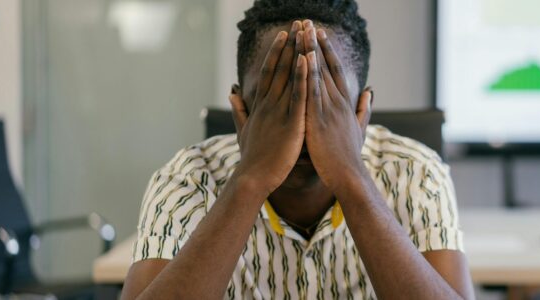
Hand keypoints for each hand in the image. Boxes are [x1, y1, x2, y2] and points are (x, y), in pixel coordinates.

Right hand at [229, 21, 307, 195]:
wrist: (253, 178)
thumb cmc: (252, 157)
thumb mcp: (244, 129)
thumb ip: (240, 109)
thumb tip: (232, 91)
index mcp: (262, 105)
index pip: (270, 71)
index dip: (277, 51)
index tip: (285, 34)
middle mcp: (270, 103)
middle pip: (280, 67)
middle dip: (289, 44)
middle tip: (298, 22)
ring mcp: (279, 111)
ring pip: (289, 75)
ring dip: (297, 52)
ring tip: (304, 31)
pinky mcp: (291, 123)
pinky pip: (297, 96)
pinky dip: (302, 77)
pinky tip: (307, 59)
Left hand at [299, 21, 372, 191]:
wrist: (348, 177)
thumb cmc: (350, 158)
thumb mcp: (359, 130)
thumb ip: (364, 109)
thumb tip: (370, 92)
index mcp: (344, 104)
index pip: (335, 72)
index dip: (327, 52)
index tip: (320, 35)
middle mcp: (338, 102)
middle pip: (325, 66)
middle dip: (316, 43)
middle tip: (308, 22)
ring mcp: (329, 109)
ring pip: (318, 73)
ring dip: (310, 50)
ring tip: (303, 30)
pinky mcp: (319, 118)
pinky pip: (312, 91)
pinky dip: (309, 72)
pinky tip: (304, 56)